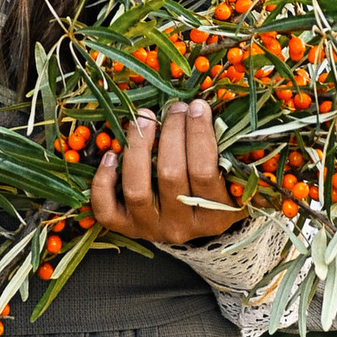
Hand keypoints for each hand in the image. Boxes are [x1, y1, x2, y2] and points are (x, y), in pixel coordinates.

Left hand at [89, 101, 240, 246]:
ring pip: (137, 190)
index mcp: (216, 215)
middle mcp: (183, 227)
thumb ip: (227, 150)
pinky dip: (103, 181)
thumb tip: (209, 108)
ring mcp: (152, 229)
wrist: (194, 226)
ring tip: (144, 119)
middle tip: (174, 108)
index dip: (199, 135)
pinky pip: (107, 209)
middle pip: (170, 176)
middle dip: (171, 133)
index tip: (197, 106)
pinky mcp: (127, 228)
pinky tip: (111, 154)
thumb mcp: (232, 177)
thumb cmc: (216, 190)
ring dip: (138, 148)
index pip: (205, 172)